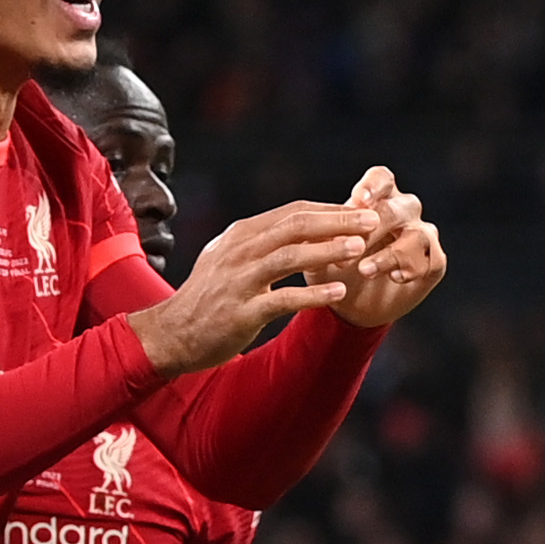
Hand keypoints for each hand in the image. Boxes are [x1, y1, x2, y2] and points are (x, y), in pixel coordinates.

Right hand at [129, 202, 375, 373]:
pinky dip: (313, 295)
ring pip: (290, 256)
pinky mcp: (241, 312)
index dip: (329, 209)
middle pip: (295, 226)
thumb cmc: (208, 298)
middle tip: (373, 220)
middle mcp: (240, 251)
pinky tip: (339, 293)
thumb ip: (261, 243)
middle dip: (337, 220)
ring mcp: (239, 281)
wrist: (171, 334)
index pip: (292, 212)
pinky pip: (282, 299)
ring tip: (360, 249)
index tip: (361, 211)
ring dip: (328, 250)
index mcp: (241, 235)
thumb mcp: (230, 259)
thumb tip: (299, 227)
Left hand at [312, 165, 445, 329]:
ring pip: (416, 235)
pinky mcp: (433, 262)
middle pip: (395, 208)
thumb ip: (317, 240)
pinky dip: (412, 268)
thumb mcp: (319, 253)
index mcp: (378, 198)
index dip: (372, 186)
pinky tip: (395, 278)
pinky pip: (431, 260)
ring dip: (389, 254)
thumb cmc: (334, 270)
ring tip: (365, 270)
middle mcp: (404, 211)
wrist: (349, 307)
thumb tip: (311, 233)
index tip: (358, 202)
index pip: (381, 178)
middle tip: (352, 247)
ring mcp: (421, 235)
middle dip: (373, 228)